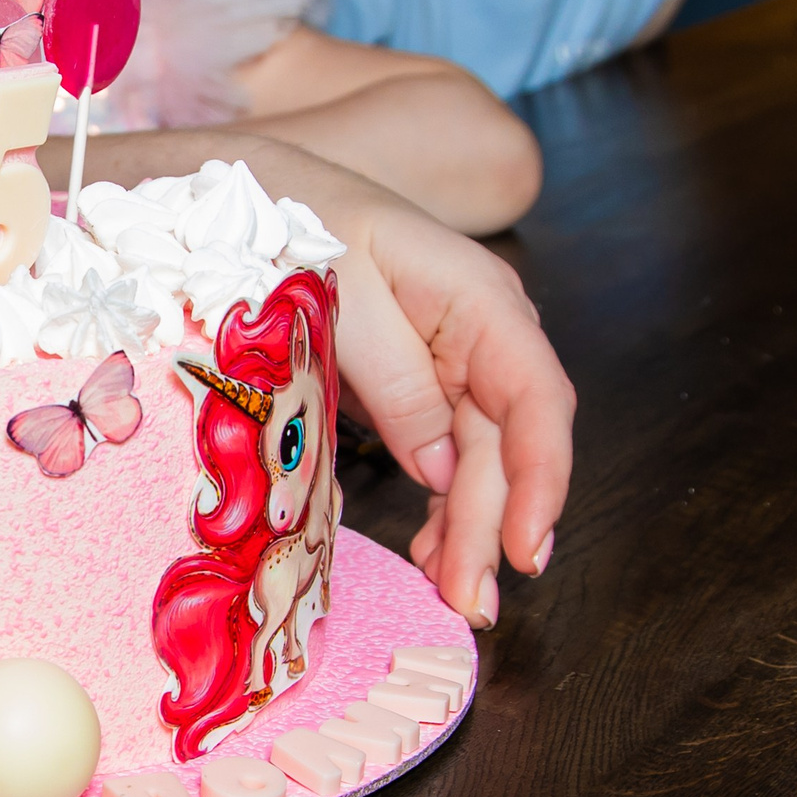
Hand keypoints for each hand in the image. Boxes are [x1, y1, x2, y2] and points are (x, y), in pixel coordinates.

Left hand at [61, 128, 572, 626]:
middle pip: (505, 444)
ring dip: (470, 528)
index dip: (540, 478)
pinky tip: (431, 550)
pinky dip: (441, 504)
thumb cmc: (301, 224)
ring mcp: (455, 361)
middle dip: (492, 526)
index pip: (536, 397)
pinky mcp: (420, 385)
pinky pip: (445, 453)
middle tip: (471, 602)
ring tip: (456, 593)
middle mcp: (483, 334)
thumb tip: (443, 466)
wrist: (255, 194)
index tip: (526, 547)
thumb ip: (396, 379)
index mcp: (480, 299)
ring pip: (479, 458)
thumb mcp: (340, 297)